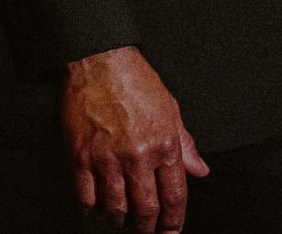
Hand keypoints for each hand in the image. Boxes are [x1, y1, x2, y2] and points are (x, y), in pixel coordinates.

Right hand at [62, 47, 208, 231]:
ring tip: (124, 222)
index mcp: (165, 144)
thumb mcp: (172, 110)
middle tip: (148, 233)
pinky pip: (87, 197)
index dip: (174, 221)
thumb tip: (199, 170)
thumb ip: (186, 145)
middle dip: (148, 228)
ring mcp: (108, 159)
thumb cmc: (138, 83)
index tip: (172, 232)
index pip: (174, 195)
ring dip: (121, 221)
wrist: (103, 64)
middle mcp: (138, 156)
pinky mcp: (81, 158)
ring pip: (116, 208)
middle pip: (145, 208)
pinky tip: (99, 209)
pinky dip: (94, 209)